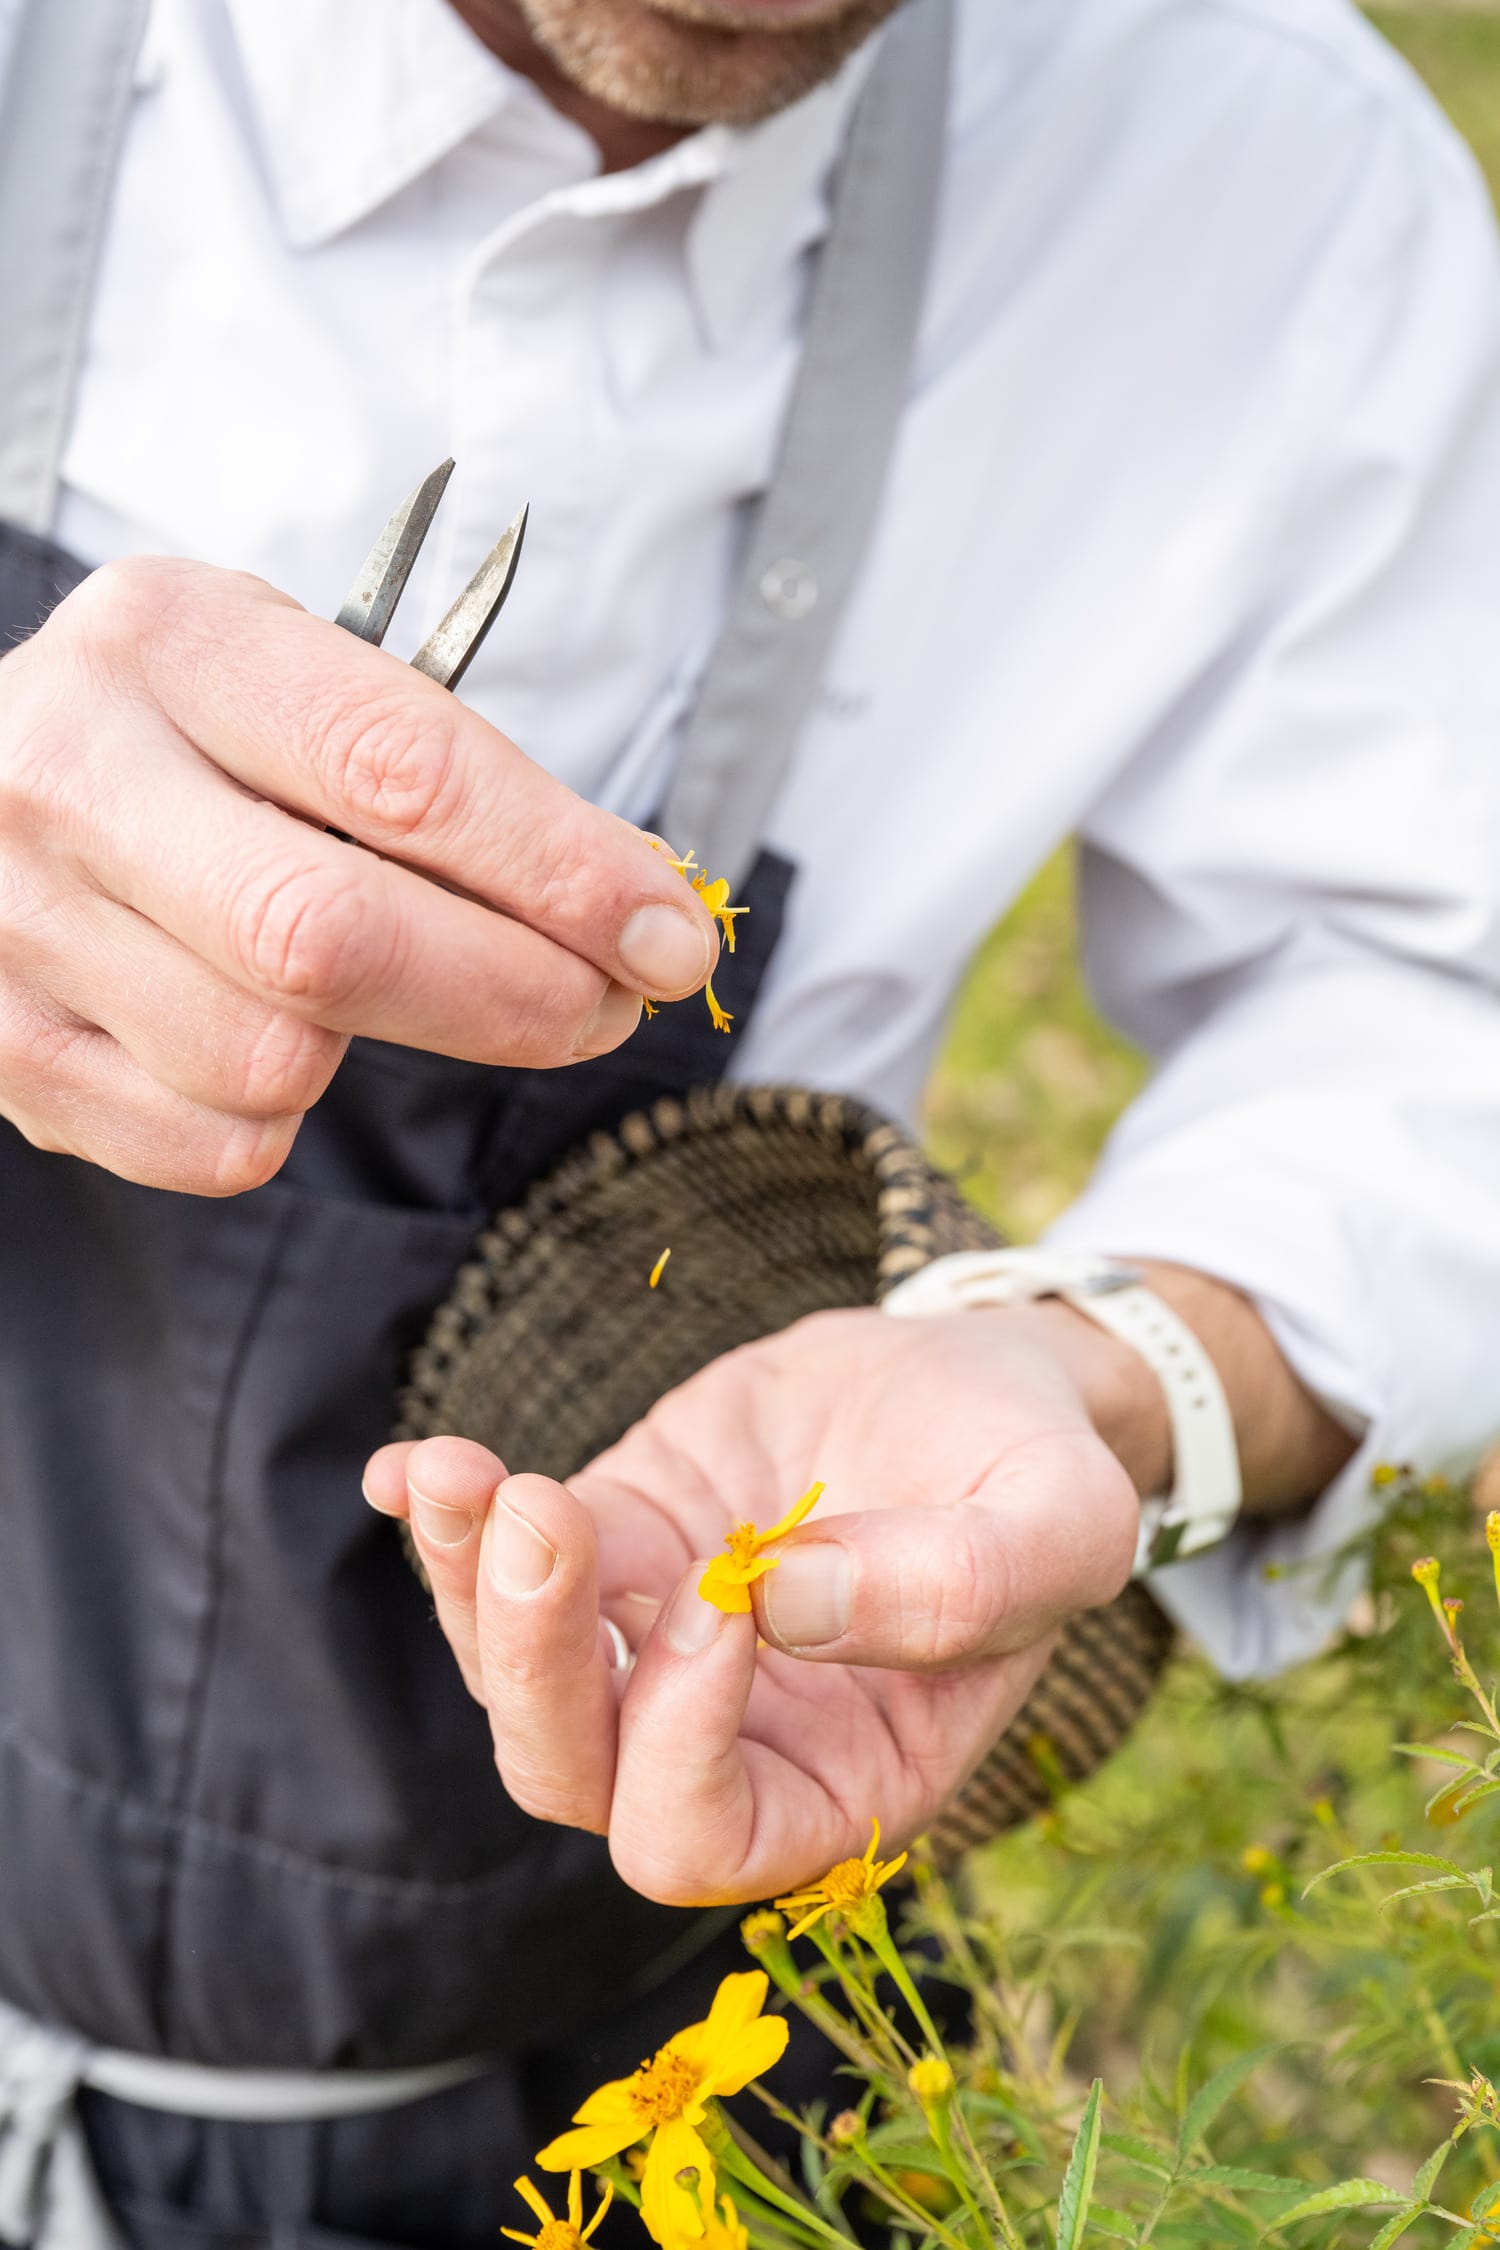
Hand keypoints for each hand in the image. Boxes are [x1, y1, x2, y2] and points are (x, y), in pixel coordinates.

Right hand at [0, 559, 716, 1191]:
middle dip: (513, 994)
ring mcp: (14, 919)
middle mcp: (69, 768)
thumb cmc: (183, 736)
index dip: (562, 871)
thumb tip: (632, 918)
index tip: (668, 934)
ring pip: (274, 1060)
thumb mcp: (295, 685)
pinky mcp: (4, 1050)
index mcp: (170, 640)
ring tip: (372, 990)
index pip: (403, 772)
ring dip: (371, 1052)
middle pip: (333, 938)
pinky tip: (263, 1032)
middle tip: (602, 1008)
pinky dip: (280, 1116)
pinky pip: (217, 1144)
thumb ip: (445, 783)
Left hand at [363, 1304, 1143, 1903]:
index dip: (681, 1739)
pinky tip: (410, 1466)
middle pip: (567, 1775)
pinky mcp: (615, 1540)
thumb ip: (957, 1586)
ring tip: (455, 1468)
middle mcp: (727, 1741)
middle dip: (530, 1663)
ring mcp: (652, 1640)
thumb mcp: (1062, 1525)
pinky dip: (441, 1523)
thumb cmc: (1039, 1475)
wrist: (985, 1378)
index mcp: (840, 1787)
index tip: (730, 1586)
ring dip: (467, 1578)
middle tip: (546, 1515)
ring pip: (511, 1674)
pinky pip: (497, 1563)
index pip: (698, 1839)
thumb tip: (777, 1600)